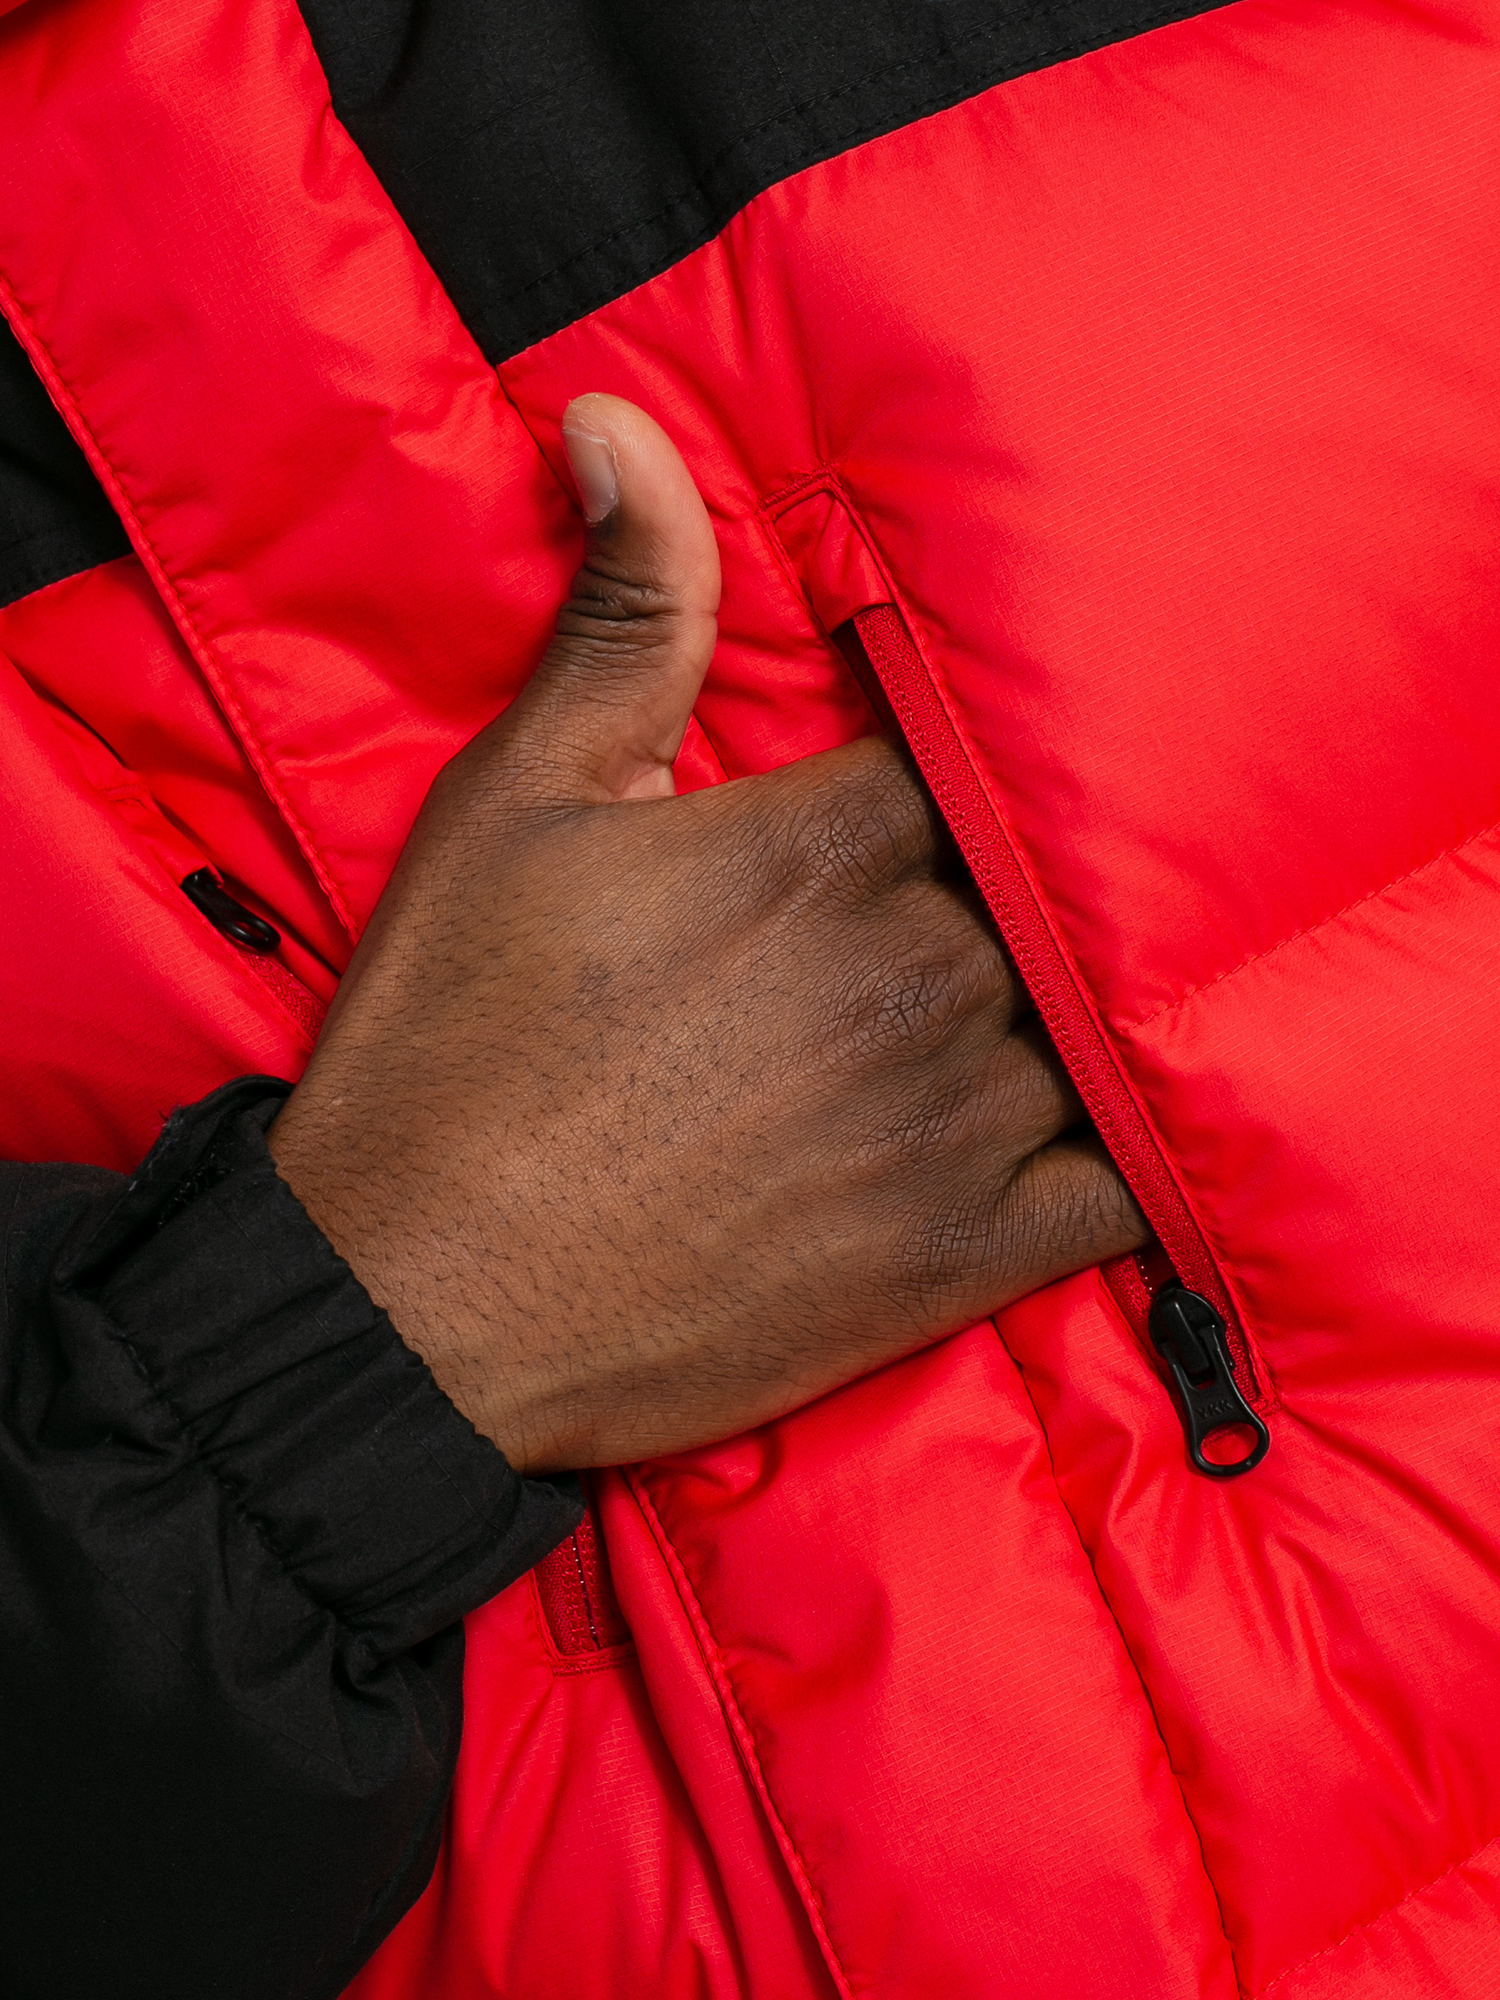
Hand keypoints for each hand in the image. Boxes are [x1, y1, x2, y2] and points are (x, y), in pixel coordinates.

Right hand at [268, 395, 1144, 1471]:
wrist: (415, 1310)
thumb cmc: (447, 1051)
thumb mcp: (510, 806)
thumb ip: (621, 622)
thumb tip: (619, 420)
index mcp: (819, 846)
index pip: (968, 757)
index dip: (947, 779)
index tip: (917, 807)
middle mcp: (916, 971)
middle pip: (1030, 887)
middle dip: (993, 893)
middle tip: (943, 919)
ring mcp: (953, 1120)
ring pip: (1090, 1020)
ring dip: (1059, 1011)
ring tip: (1001, 1015)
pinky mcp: (963, 1258)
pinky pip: (1121, 1182)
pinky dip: (1127, 1149)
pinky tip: (1095, 1125)